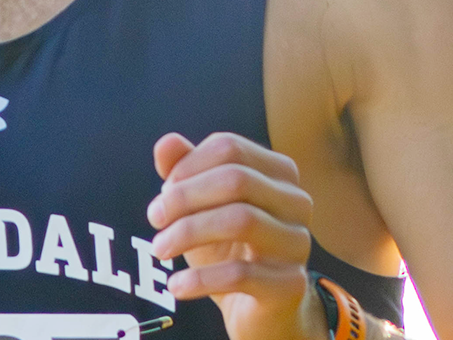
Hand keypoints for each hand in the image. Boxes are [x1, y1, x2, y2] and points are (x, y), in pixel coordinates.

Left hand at [147, 132, 322, 339]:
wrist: (258, 309)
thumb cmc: (229, 249)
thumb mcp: (201, 208)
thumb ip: (185, 172)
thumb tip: (166, 143)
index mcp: (279, 172)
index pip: (230, 148)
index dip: (189, 166)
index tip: (163, 191)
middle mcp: (296, 202)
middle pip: (236, 179)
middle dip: (185, 197)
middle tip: (154, 218)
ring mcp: (298, 242)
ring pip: (241, 220)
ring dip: (188, 233)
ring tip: (160, 249)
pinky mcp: (291, 284)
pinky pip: (241, 273)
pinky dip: (199, 278)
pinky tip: (177, 285)